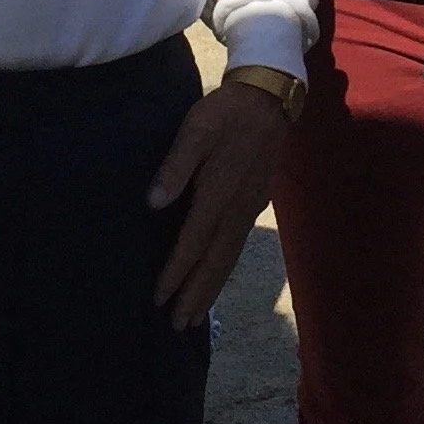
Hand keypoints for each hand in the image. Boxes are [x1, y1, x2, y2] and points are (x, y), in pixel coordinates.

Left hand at [148, 83, 291, 332]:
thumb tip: (153, 203)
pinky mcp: (255, 204)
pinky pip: (237, 246)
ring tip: (196, 314)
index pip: (193, 242)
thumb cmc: (226, 112)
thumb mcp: (196, 129)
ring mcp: (249, 208)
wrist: (269, 98)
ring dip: (211, 288)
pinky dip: (224, 269)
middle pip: (215, 261)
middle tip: (180, 325)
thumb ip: (175, 166)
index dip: (176, 272)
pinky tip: (216, 278)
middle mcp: (236, 208)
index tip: (159, 298)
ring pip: (229, 257)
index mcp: (218, 191)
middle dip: (196, 294)